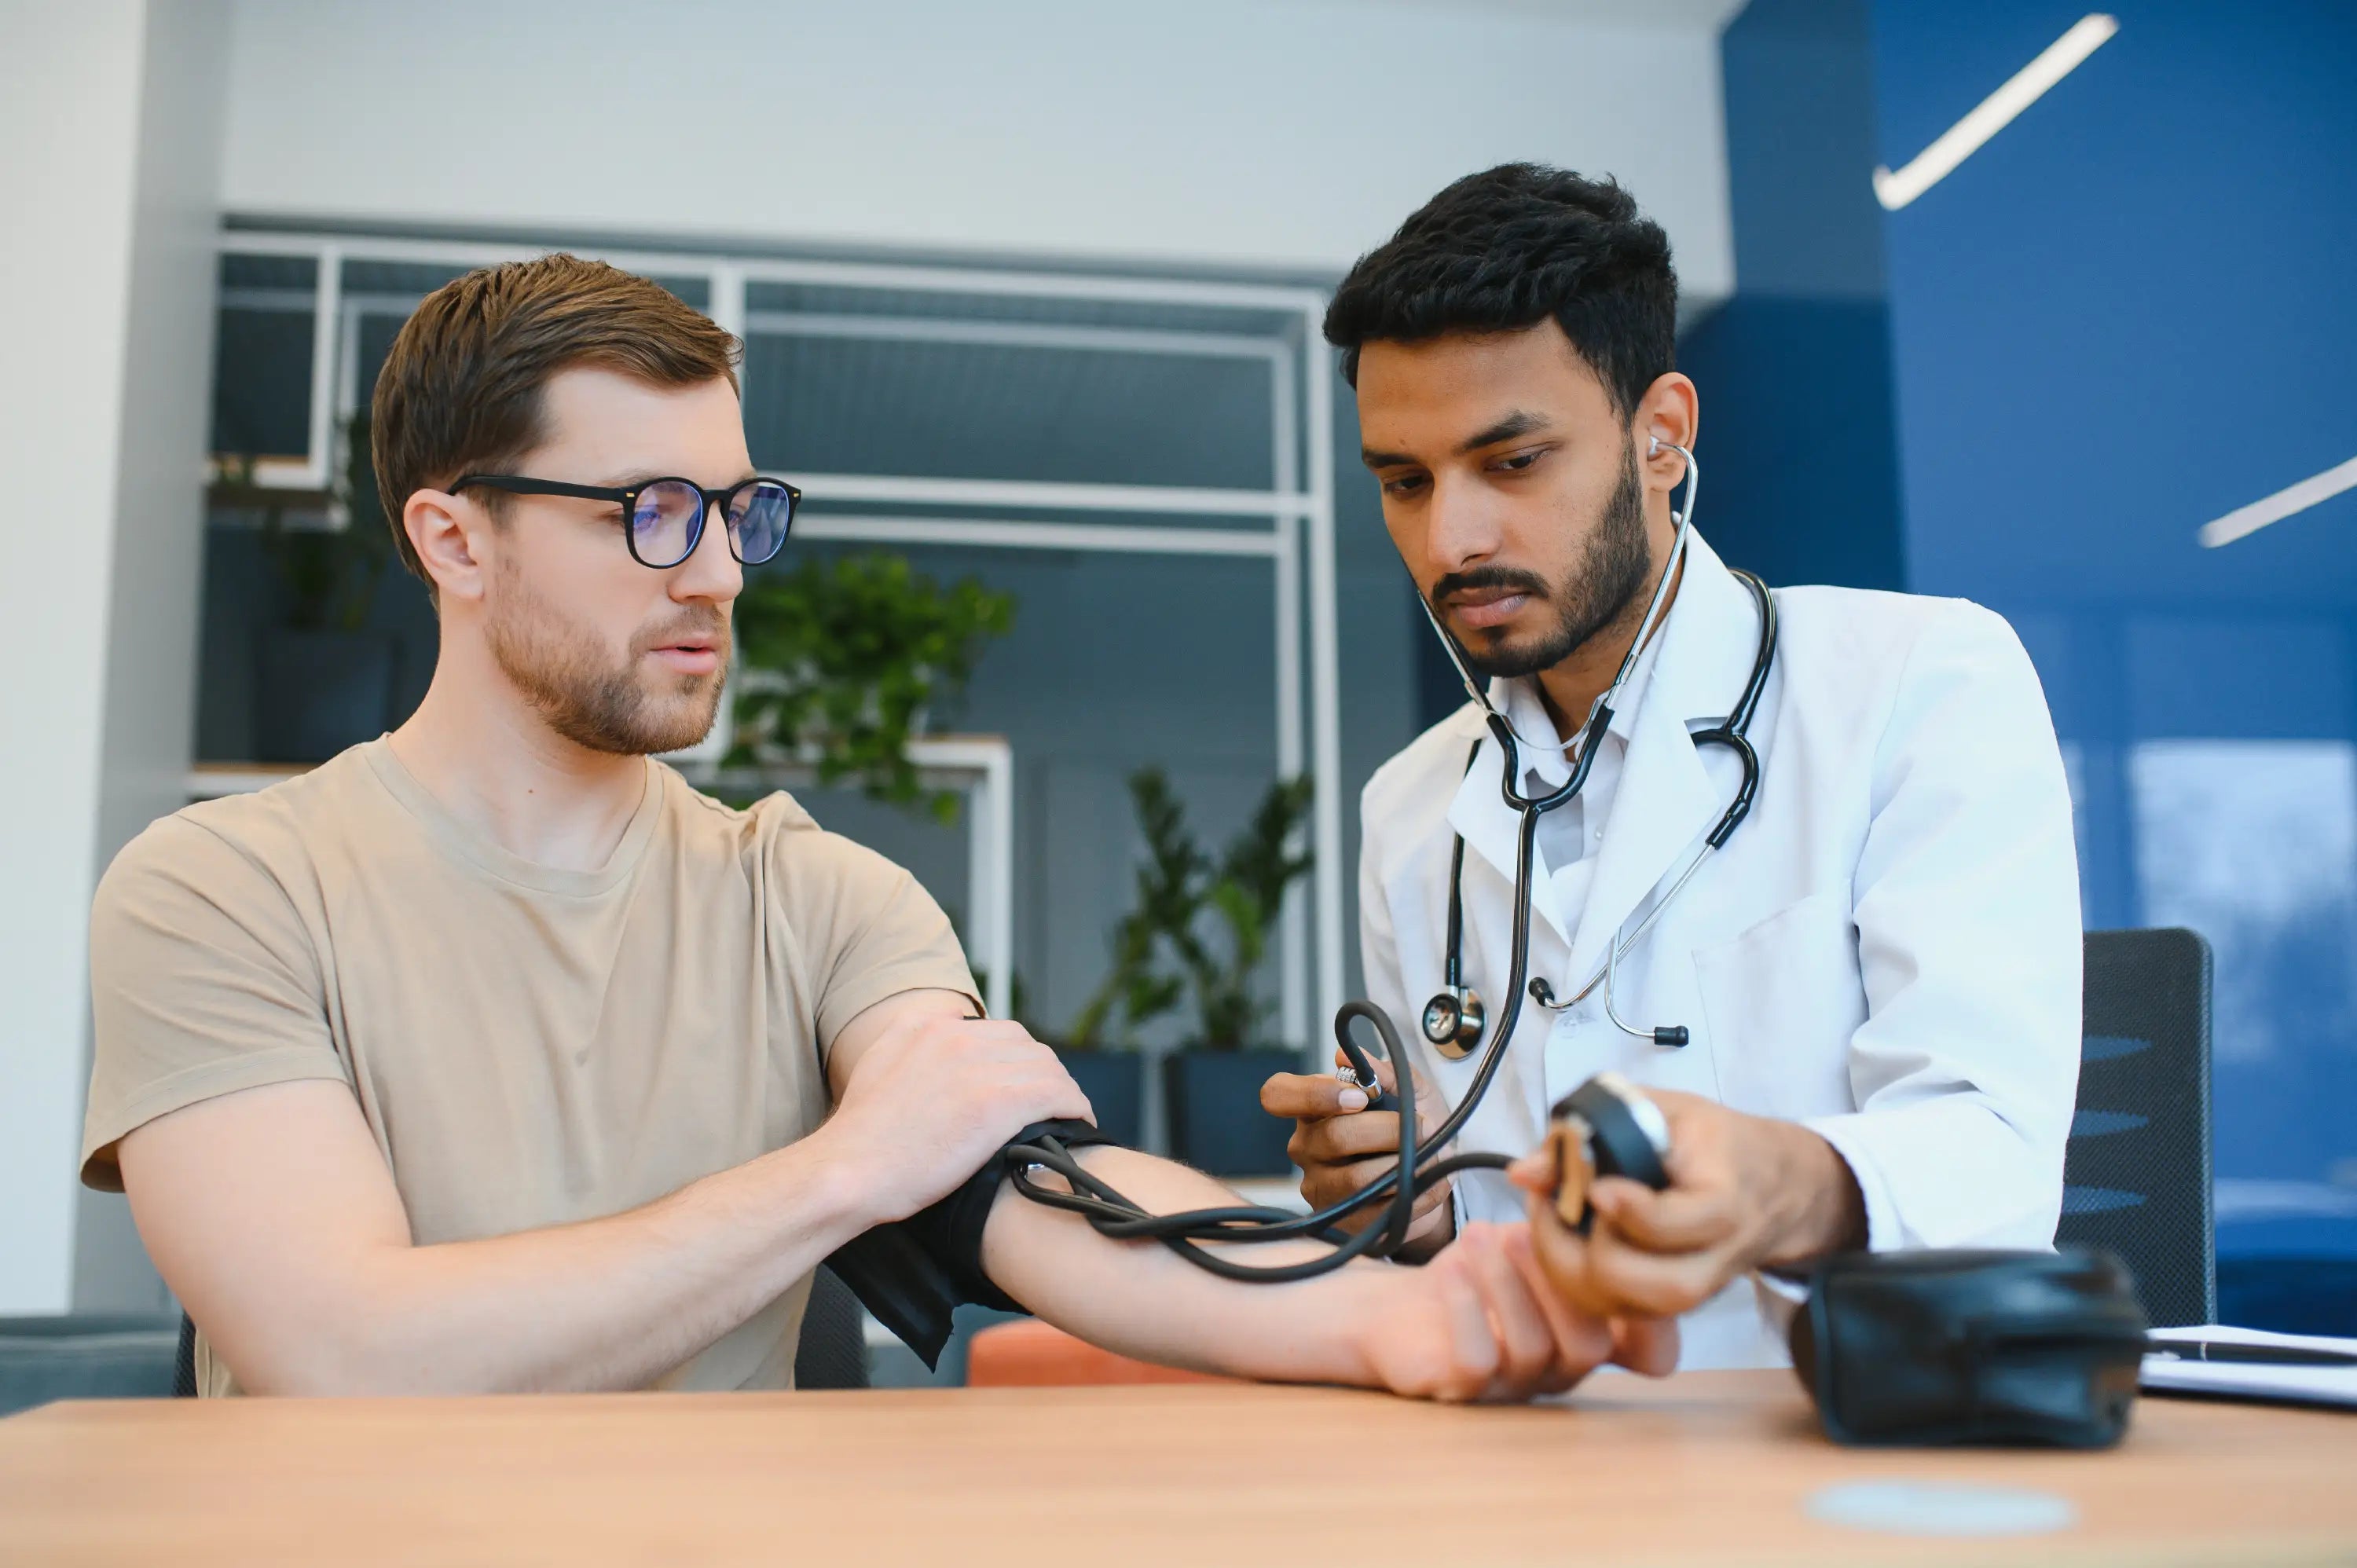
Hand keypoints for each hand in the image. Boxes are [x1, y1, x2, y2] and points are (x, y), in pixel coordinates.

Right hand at [824, 1005, 1092, 1224]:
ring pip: (1047, 1068)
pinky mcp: (996, 1103)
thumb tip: (939, 1036)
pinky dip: (1074, 1106)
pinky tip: (1078, 1122)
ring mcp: (978, 1068)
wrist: (849, 1171)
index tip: (1022, 1086)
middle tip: (1051, 1104)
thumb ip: (909, 1043)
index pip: (998, 1032)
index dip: (1016, 1061)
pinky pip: (1056, 1094)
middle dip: (1043, 1074)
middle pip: (1027, 1046)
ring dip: (1063, 1091)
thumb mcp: (877, 1064)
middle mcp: (957, 1037)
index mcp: (929, 1026)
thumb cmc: (861, 1136)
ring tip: (1068, 1115)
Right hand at [1260, 1050, 1455, 1258]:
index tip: (1360, 1096)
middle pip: (1333, 1137)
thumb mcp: (1409, 1091)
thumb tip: (1348, 1056)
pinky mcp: (1343, 1221)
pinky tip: (1430, 1182)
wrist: (1433, 1176)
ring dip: (1402, 1165)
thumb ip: (1385, 1072)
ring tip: (1429, 1156)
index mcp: (1313, 1109)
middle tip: (1424, 1126)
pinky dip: (1414, 1193)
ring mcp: (1320, 1188)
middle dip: (1387, 1130)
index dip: (1314, 1093)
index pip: (1278, 1095)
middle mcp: (1306, 1148)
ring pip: (1356, 1178)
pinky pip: (1377, 1209)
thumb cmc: (1413, 1127)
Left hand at [1347, 1222, 1676, 1400]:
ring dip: (1504, 1280)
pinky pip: (1476, 1362)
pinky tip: (1452, 1268)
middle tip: (1524, 1229)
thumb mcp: (1523, 1240)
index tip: (1626, 1250)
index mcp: (1588, 1335)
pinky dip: (1466, 1307)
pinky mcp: (1458, 1390)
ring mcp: (1510, 1387)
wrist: (1394, 1309)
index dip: (1655, 1317)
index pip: (1650, 1353)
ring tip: (1478, 1234)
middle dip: (1557, 1279)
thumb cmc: (1471, 1273)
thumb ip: (1563, 1228)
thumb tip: (1583, 1182)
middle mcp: (1558, 1370)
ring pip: (1530, 1348)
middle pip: (1589, 1346)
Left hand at [1506, 1089, 1864, 1319]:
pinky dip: (1578, 1282)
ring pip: (1631, 1310)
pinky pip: (1619, 1311)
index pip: (1676, 1225)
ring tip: (1552, 1220)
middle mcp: (1716, 1261)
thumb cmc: (1715, 1142)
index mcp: (1725, 1203)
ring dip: (1574, 1271)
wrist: (1776, 1186)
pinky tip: (1564, 1239)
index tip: (1595, 1186)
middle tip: (1556, 1203)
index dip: (1627, 1210)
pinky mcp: (1674, 1306)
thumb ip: (1597, 1128)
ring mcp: (1697, 1291)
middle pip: (1654, 1289)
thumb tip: (1525, 1172)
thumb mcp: (1665, 1111)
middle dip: (1589, 1251)